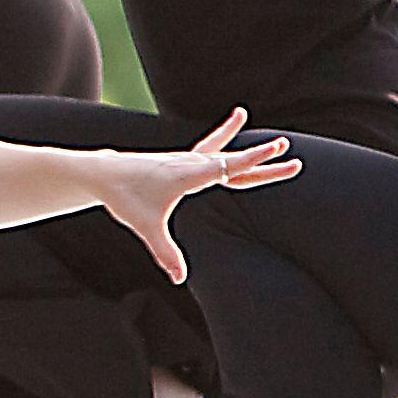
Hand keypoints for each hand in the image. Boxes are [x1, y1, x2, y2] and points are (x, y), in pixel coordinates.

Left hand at [98, 110, 298, 281]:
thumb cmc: (124, 197)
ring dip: (252, 153)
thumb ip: (165, 252)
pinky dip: (227, 137)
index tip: (277, 149)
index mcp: (188, 174)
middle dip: (264, 161)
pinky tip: (238, 119)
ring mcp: (188, 159)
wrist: (104, 173)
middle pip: (235, 162)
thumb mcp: (146, 226)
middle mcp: (192, 163)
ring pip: (227, 155)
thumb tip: (179, 278)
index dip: (254, 159)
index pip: (228, 166)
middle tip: (293, 156)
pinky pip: (212, 147)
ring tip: (280, 145)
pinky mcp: (183, 160)